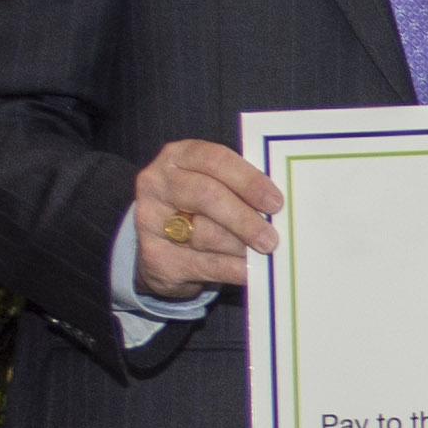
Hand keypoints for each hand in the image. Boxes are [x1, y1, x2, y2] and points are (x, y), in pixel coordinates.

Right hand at [129, 138, 278, 300]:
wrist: (159, 245)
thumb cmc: (197, 208)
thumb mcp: (213, 185)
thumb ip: (239, 187)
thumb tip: (277, 206)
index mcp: (177, 157)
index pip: (215, 160)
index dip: (248, 181)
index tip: (275, 202)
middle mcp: (157, 184)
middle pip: (206, 196)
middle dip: (244, 218)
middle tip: (271, 238)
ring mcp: (150, 220)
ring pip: (204, 234)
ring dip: (240, 246)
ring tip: (263, 253)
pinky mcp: (155, 257)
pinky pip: (203, 264)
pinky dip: (233, 269)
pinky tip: (251, 270)